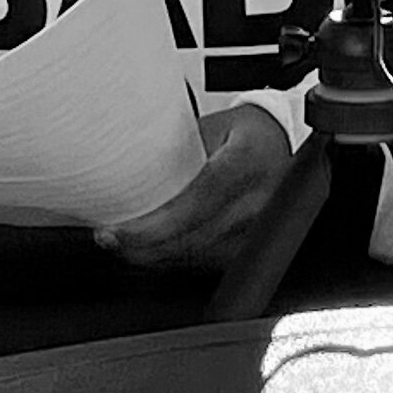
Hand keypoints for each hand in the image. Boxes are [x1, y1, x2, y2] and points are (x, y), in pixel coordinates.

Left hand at [104, 105, 291, 271]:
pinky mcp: (252, 249)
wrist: (284, 145)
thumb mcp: (211, 128)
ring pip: (198, 257)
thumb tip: (121, 170)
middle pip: (195, 238)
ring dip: (155, 256)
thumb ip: (174, 150)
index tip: (120, 230)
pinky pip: (206, 264)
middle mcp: (260, 201)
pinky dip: (174, 260)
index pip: (199, 202)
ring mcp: (259, 230)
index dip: (157, 225)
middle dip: (145, 245)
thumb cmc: (246, 134)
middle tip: (109, 238)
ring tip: (122, 245)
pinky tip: (152, 251)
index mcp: (246, 162)